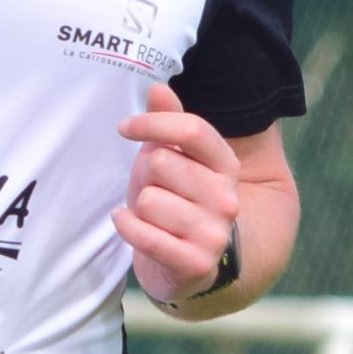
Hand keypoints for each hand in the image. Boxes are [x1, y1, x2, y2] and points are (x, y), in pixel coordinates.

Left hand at [113, 81, 240, 305]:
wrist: (185, 265)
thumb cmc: (174, 202)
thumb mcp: (171, 159)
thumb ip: (168, 123)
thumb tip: (157, 88)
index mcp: (226, 165)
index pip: (193, 129)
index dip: (152, 123)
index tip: (125, 127)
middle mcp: (227, 198)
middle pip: (162, 163)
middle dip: (144, 174)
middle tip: (153, 189)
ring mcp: (214, 232)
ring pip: (149, 200)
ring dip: (139, 206)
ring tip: (150, 215)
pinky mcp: (195, 263)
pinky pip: (144, 235)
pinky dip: (127, 226)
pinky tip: (129, 224)